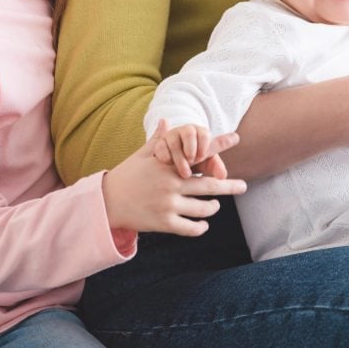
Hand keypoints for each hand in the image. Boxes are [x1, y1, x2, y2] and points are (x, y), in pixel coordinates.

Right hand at [103, 122, 245, 235]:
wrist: (105, 202)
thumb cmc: (126, 175)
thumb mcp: (141, 155)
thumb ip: (157, 140)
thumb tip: (164, 119)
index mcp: (168, 165)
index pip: (199, 154)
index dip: (219, 146)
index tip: (236, 138)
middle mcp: (171, 184)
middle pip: (211, 186)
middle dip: (230, 186)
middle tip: (243, 186)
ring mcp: (168, 205)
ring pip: (204, 209)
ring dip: (213, 207)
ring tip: (215, 205)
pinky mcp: (163, 223)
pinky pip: (191, 228)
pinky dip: (200, 227)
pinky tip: (203, 224)